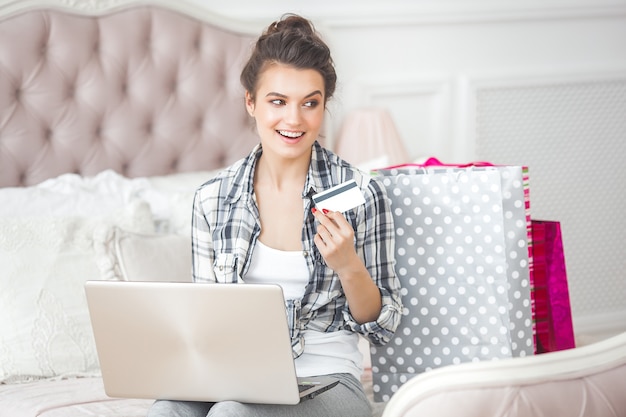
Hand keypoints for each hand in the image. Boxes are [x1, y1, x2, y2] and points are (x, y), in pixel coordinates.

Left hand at [311, 207, 381, 322]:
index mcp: (348, 231)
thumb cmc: (346, 247)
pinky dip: (318, 238)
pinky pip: (316, 238)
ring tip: (325, 234)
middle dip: (319, 215)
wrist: (347, 265)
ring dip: (320, 229)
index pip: (336, 215)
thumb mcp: (347, 234)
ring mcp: (333, 245)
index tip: (325, 212)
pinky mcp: (325, 252)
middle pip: (326, 220)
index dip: (329, 212)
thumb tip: (325, 211)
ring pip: (320, 229)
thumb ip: (338, 223)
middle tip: (315, 212)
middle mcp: (341, 238)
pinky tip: (323, 241)